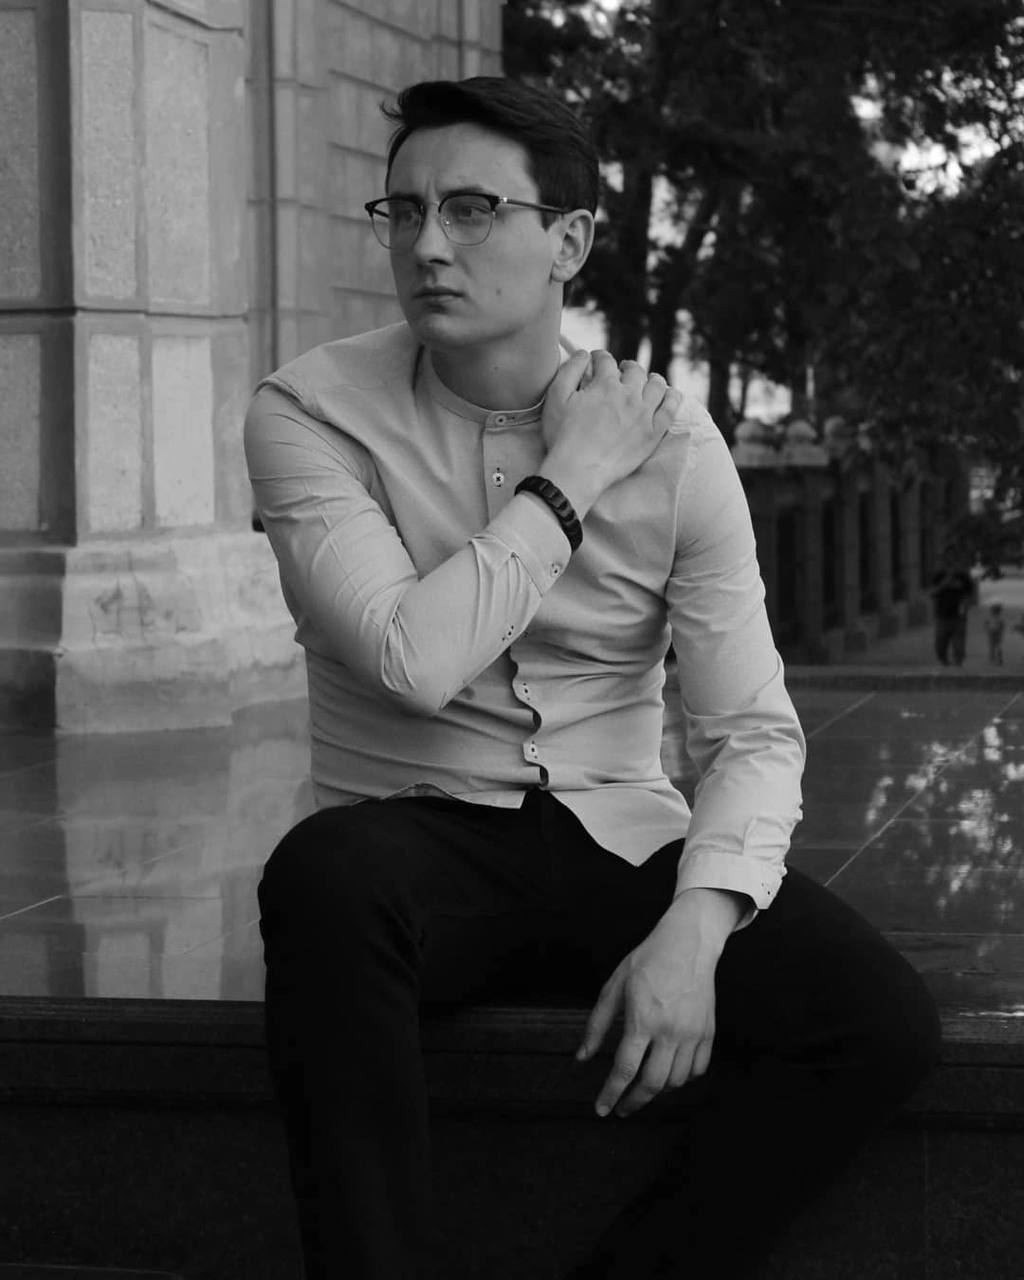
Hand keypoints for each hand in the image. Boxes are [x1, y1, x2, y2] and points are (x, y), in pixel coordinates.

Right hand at [540, 351, 681, 518]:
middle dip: (626, 367)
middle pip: (634, 371)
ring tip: (647, 381)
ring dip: (651, 378)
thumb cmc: (562, 436)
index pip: (606, 361)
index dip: (599, 358)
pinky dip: (672, 397)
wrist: (578, 472)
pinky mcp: (653, 434)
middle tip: (621, 371)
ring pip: (657, 385)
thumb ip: (570, 370)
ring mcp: (644, 415)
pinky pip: (670, 409)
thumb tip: (583, 353)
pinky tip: (669, 394)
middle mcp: (629, 395)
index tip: (595, 361)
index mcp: (605, 385)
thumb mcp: (556, 398)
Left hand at [576, 888, 743, 1118]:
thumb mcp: (614, 986)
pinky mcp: (708, 1032)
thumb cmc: (647, 961)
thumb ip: (597, 1024)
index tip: (602, 1110)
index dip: (610, 1094)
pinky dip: (682, 1079)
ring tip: (642, 1087)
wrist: (688, 943)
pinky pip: (697, 1070)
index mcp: (643, 1019)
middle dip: (633, 1102)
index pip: (624, 1069)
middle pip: (652, 1083)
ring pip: (675, 1081)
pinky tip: (668, 1074)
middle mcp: (670, 1031)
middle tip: (621, 1108)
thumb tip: (582, 1057)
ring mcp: (692, 1033)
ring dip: (656, 1092)